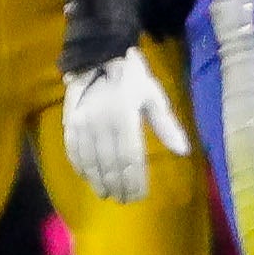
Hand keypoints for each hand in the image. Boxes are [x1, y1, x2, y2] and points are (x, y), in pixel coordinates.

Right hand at [62, 48, 189, 202]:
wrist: (99, 54)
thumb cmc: (132, 76)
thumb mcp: (153, 96)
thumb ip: (167, 125)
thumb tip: (184, 152)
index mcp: (126, 117)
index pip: (131, 159)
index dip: (135, 181)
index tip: (140, 195)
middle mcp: (103, 123)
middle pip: (110, 164)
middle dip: (118, 185)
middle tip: (124, 200)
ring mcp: (83, 123)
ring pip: (90, 161)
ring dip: (98, 181)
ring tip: (106, 194)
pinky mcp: (70, 121)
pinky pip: (73, 150)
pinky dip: (80, 167)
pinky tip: (87, 178)